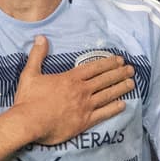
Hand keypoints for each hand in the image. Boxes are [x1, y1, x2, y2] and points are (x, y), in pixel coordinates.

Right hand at [11, 35, 134, 146]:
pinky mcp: (84, 122)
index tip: (119, 60)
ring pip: (107, 95)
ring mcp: (85, 107)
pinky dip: (114, 109)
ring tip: (131, 83)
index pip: (94, 68)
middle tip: (131, 69)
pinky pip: (103, 114)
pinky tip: (123, 104)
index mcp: (70, 78)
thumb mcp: (30, 74)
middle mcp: (81, 91)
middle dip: (119, 73)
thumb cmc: (28, 99)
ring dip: (120, 88)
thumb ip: (37, 55)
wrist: (28, 123)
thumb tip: (41, 37)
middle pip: (105, 80)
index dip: (108, 63)